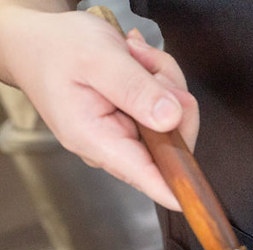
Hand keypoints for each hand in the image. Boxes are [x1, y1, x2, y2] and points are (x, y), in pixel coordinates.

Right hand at [0, 8, 197, 209]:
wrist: (39, 42)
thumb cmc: (57, 49)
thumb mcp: (97, 60)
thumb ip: (135, 90)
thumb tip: (171, 119)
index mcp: (97, 140)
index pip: (149, 178)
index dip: (181, 185)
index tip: (200, 191)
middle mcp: (114, 146)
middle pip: (175, 142)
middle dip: (173, 98)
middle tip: (146, 66)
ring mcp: (127, 137)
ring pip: (177, 120)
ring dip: (165, 82)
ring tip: (135, 59)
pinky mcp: (137, 125)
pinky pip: (169, 108)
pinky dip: (161, 81)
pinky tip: (138, 64)